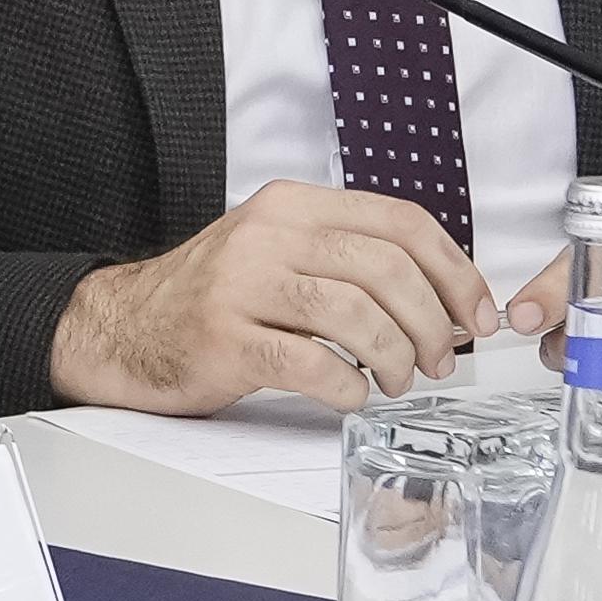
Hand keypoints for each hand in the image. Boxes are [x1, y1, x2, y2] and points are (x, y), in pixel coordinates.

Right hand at [47, 181, 490, 412]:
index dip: (456, 272)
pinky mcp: (224, 341)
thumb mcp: (282, 250)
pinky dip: (349, 388)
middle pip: (387, 270)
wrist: (125, 326)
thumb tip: (449, 299)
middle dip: (432, 325)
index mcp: (290, 206)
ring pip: (357, 316)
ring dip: (396, 360)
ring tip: (395, 380)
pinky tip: (351, 394)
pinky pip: (314, 366)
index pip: (401, 222)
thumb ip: (353, 258)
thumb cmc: (218, 297)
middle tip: (439, 360)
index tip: (476, 316)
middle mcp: (266, 235)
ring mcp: (241, 286)